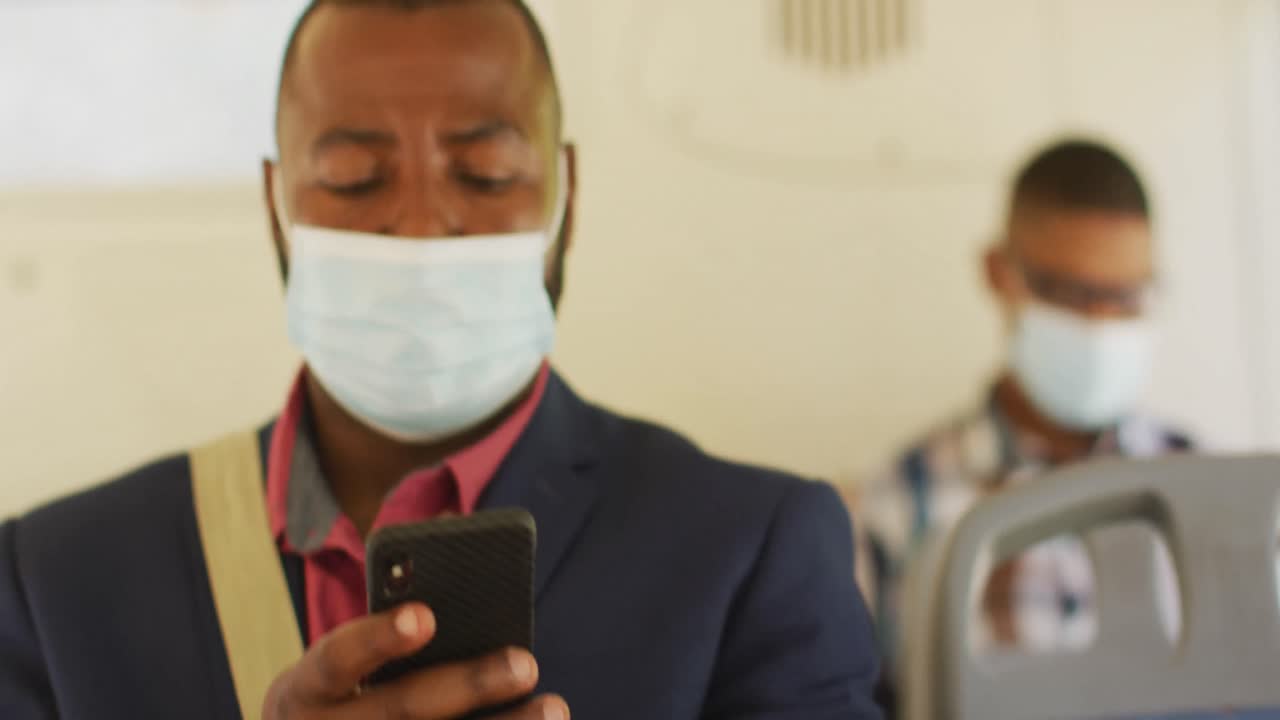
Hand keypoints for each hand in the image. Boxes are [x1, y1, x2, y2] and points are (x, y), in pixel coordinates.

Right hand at [263, 603, 568, 718]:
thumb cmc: (344, 693)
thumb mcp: (345, 660)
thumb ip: (392, 616)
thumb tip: (452, 532)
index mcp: (304, 690)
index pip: (337, 658)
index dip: (379, 638)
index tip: (426, 616)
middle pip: (400, 711)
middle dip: (467, 684)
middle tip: (526, 662)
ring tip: (553, 707)